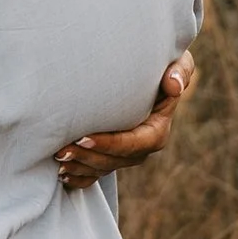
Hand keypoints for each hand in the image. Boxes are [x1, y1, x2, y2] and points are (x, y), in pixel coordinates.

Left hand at [56, 49, 197, 192]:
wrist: (150, 71)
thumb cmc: (164, 64)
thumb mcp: (178, 61)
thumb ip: (180, 71)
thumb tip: (173, 86)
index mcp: (157, 129)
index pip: (134, 143)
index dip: (110, 144)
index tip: (84, 138)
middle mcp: (142, 146)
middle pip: (115, 160)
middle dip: (88, 157)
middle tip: (61, 150)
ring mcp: (126, 154)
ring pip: (103, 168)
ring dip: (80, 166)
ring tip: (57, 158)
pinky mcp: (112, 155)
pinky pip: (97, 174)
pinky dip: (80, 177)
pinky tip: (62, 174)